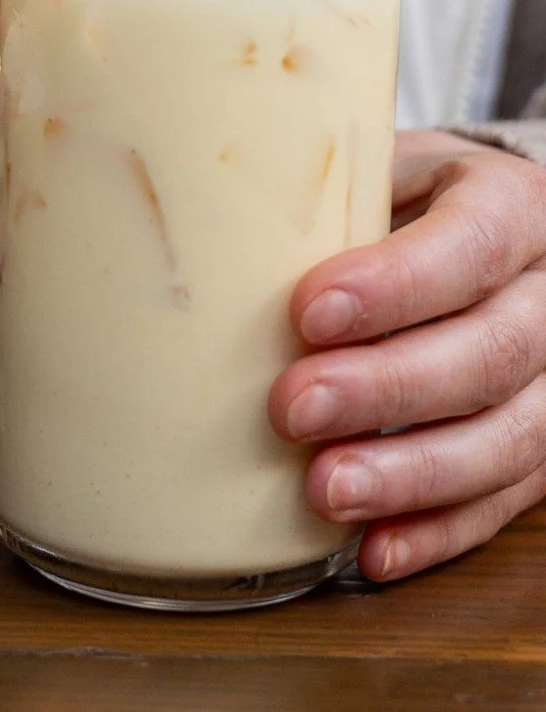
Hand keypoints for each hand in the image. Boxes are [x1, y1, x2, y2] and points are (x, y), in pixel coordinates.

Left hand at [268, 129, 545, 579]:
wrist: (489, 227)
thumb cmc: (411, 197)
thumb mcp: (380, 166)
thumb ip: (326, 196)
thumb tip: (202, 219)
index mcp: (512, 205)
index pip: (467, 247)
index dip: (394, 285)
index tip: (308, 311)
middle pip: (488, 352)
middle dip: (386, 389)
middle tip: (293, 407)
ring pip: (510, 439)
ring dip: (410, 474)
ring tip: (324, 490)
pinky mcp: (545, 447)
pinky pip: (506, 500)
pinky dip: (437, 529)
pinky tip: (374, 547)